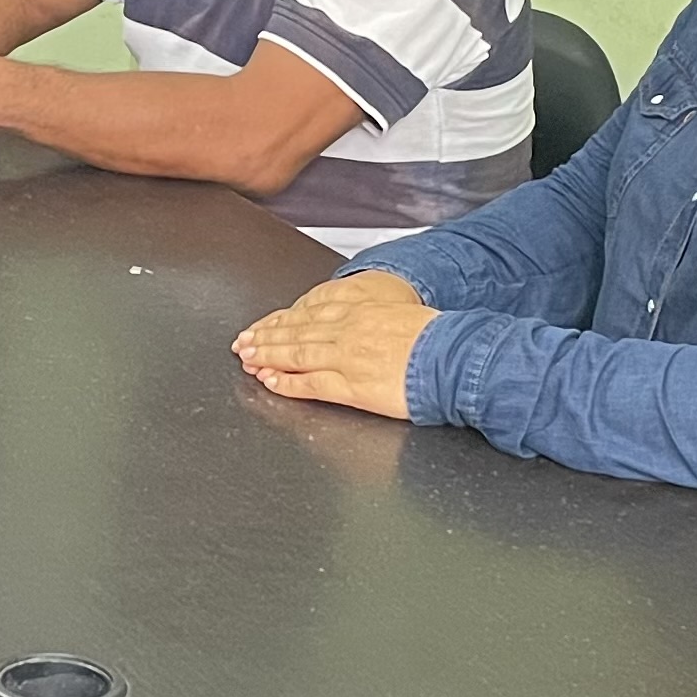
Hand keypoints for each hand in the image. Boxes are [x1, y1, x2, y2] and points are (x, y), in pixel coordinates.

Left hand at [231, 271, 435, 419]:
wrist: (454, 357)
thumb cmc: (438, 339)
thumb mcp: (404, 315)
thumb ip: (378, 319)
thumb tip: (370, 324)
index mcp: (362, 311)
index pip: (311, 313)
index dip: (283, 319)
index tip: (265, 324)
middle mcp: (349, 330)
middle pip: (297, 331)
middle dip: (266, 337)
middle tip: (242, 342)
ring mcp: (348, 357)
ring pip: (297, 354)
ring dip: (268, 356)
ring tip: (247, 359)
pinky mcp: (353, 385)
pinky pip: (312, 384)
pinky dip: (288, 383)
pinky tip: (271, 382)